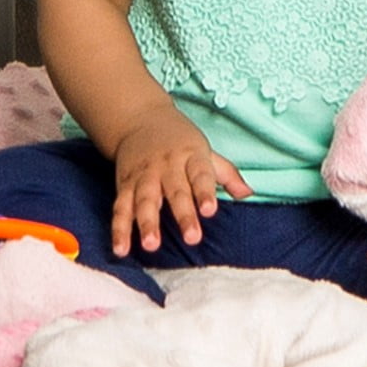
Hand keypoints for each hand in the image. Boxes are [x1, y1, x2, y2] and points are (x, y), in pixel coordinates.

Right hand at [111, 105, 249, 254]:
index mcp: (190, 156)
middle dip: (183, 214)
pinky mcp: (125, 184)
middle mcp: (166, 166)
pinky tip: (121, 249)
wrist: (138, 117)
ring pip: (145, 199)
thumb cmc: (179, 140)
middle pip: (175, 191)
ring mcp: (144, 175)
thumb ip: (225, 173)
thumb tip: (248, 193)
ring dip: (147, 222)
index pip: (200, 175)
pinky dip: (119, 228)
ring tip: (151, 245)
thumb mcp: (204, 150)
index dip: (205, 192)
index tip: (210, 210)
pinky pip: (121, 207)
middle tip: (192, 237)